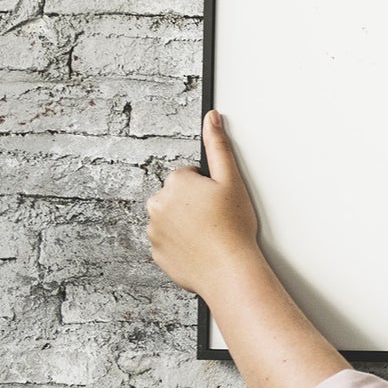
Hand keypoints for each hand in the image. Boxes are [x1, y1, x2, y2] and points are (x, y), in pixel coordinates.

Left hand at [147, 109, 262, 298]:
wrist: (229, 270)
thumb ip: (218, 145)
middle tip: (216, 217)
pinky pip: (168, 242)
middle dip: (193, 204)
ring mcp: (154, 230)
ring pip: (171, 219)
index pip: (188, 176)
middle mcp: (157, 205)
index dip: (208, 188)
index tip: (219, 201)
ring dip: (186, 223)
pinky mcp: (156, 253)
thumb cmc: (233, 227)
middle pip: (177, 197)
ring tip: (210, 234)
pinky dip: (181, 244)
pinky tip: (200, 248)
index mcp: (175, 183)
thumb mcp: (231, 180)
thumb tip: (211, 118)